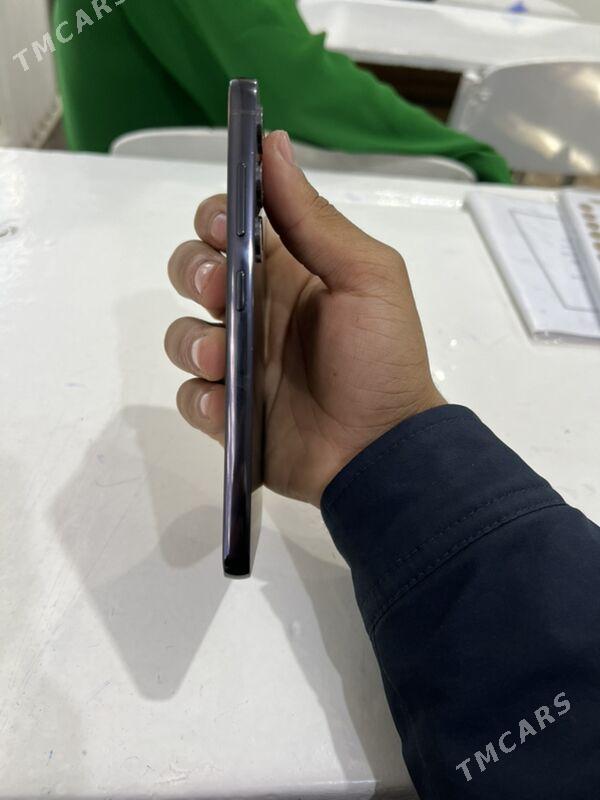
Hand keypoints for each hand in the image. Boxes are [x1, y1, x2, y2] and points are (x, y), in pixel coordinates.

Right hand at [165, 131, 444, 505]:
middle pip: (193, 271)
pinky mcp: (229, 411)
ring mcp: (240, 362)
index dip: (215, 218)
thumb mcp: (365, 276)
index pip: (232, 225)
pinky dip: (202, 399)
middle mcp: (256, 309)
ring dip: (193, 340)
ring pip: (183, 333)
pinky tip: (230, 407)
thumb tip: (273, 143)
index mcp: (289, 270)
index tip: (224, 228)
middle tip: (220, 293)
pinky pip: (191, 395)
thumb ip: (314, 217)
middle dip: (193, 273)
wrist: (382, 448)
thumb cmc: (382, 357)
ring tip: (225, 360)